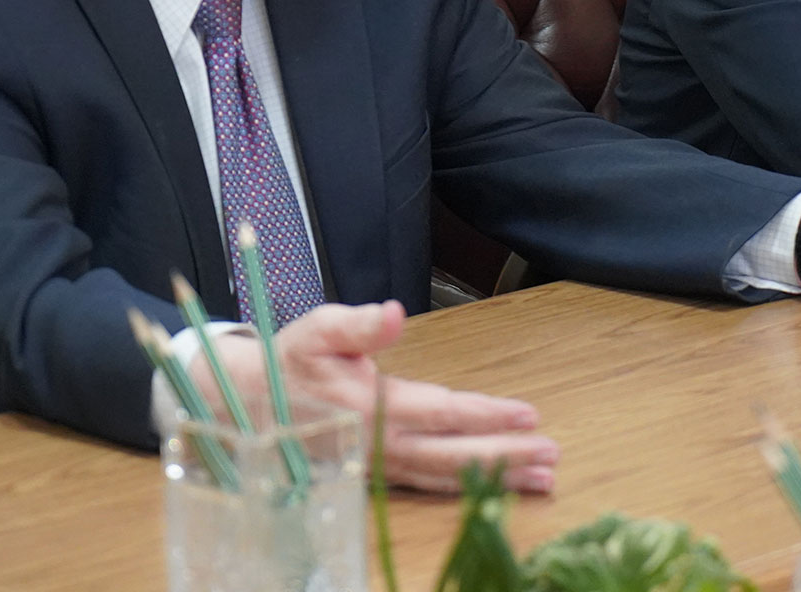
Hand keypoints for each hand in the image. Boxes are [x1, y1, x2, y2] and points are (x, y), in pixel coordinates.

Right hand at [208, 301, 558, 493]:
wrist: (248, 405)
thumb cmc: (290, 362)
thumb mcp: (318, 330)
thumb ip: (358, 324)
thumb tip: (392, 313)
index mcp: (371, 407)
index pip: (442, 413)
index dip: (486, 415)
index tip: (529, 415)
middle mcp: (381, 444)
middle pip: (454, 454)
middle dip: (506, 457)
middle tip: (552, 456)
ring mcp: (381, 465)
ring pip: (446, 476)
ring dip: (496, 479)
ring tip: (540, 478)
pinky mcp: (379, 475)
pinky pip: (430, 484)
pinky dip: (467, 487)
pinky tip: (496, 486)